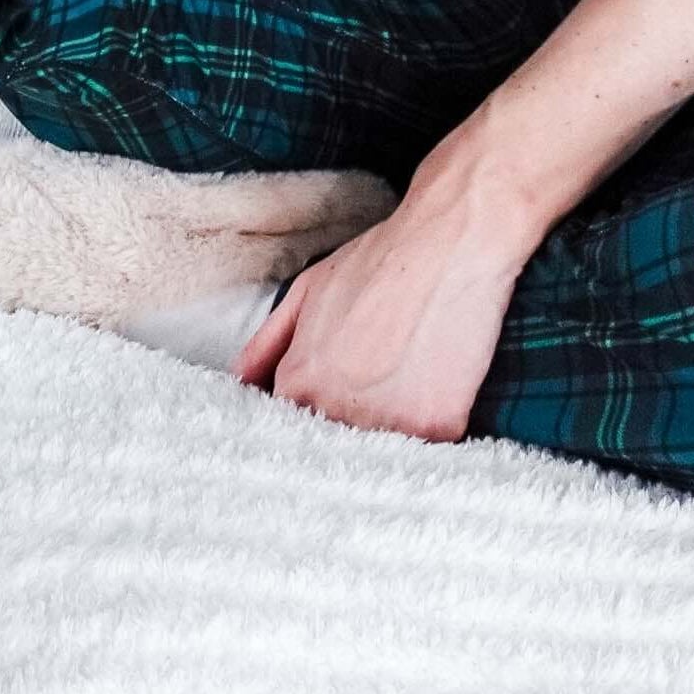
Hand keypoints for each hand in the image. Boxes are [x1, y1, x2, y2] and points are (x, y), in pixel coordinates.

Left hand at [232, 184, 525, 444]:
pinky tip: (442, 386)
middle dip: (355, 429)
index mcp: (300, 381)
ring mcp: (385, 421)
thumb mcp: (310, 290)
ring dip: (396, 433)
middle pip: (340, 445)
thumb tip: (241, 382)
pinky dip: (437, 427)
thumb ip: (269, 343)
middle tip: (382, 389)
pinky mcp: (435, 426)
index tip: (335, 407)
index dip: (316, 421)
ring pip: (384, 453)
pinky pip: (432, 448)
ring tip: (412, 382)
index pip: (295, 429)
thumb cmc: (382, 259)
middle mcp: (335, 408)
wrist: (451, 240)